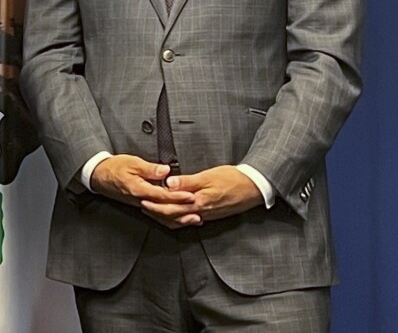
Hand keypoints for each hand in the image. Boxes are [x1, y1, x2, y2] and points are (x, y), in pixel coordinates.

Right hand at [90, 155, 191, 212]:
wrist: (99, 176)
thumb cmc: (114, 168)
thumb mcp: (132, 163)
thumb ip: (150, 169)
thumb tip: (165, 171)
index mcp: (139, 189)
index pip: (162, 195)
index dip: (177, 196)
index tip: (190, 196)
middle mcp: (140, 201)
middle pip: (165, 209)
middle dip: (183, 211)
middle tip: (199, 210)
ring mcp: (141, 205)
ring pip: (162, 217)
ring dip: (179, 219)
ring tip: (194, 219)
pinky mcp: (141, 206)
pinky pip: (158, 216)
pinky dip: (170, 219)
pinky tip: (180, 218)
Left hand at [139, 165, 262, 227]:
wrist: (254, 188)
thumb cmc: (233, 179)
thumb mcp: (208, 176)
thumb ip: (188, 181)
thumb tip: (168, 183)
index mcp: (199, 202)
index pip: (171, 207)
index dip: (155, 204)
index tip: (142, 199)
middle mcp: (201, 212)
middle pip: (173, 216)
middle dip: (156, 212)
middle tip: (142, 205)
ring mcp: (206, 215)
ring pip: (181, 221)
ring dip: (165, 217)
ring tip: (153, 210)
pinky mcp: (211, 215)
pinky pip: (189, 221)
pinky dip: (178, 219)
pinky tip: (174, 215)